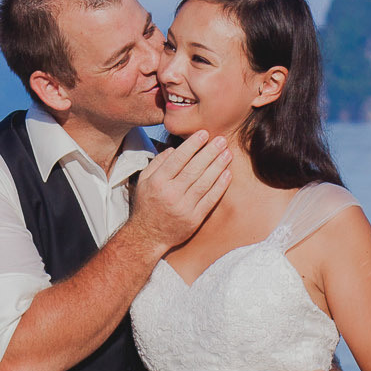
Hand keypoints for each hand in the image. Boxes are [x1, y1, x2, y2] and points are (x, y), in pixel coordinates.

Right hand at [128, 132, 231, 252]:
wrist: (148, 236)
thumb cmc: (146, 205)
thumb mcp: (144, 181)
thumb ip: (157, 163)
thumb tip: (175, 149)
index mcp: (157, 182)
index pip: (178, 159)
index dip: (192, 145)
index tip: (204, 133)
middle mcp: (170, 194)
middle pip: (194, 169)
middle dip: (209, 153)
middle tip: (221, 140)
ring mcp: (183, 208)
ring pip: (204, 183)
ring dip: (218, 166)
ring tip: (227, 153)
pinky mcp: (194, 219)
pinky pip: (210, 200)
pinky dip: (220, 186)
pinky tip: (227, 174)